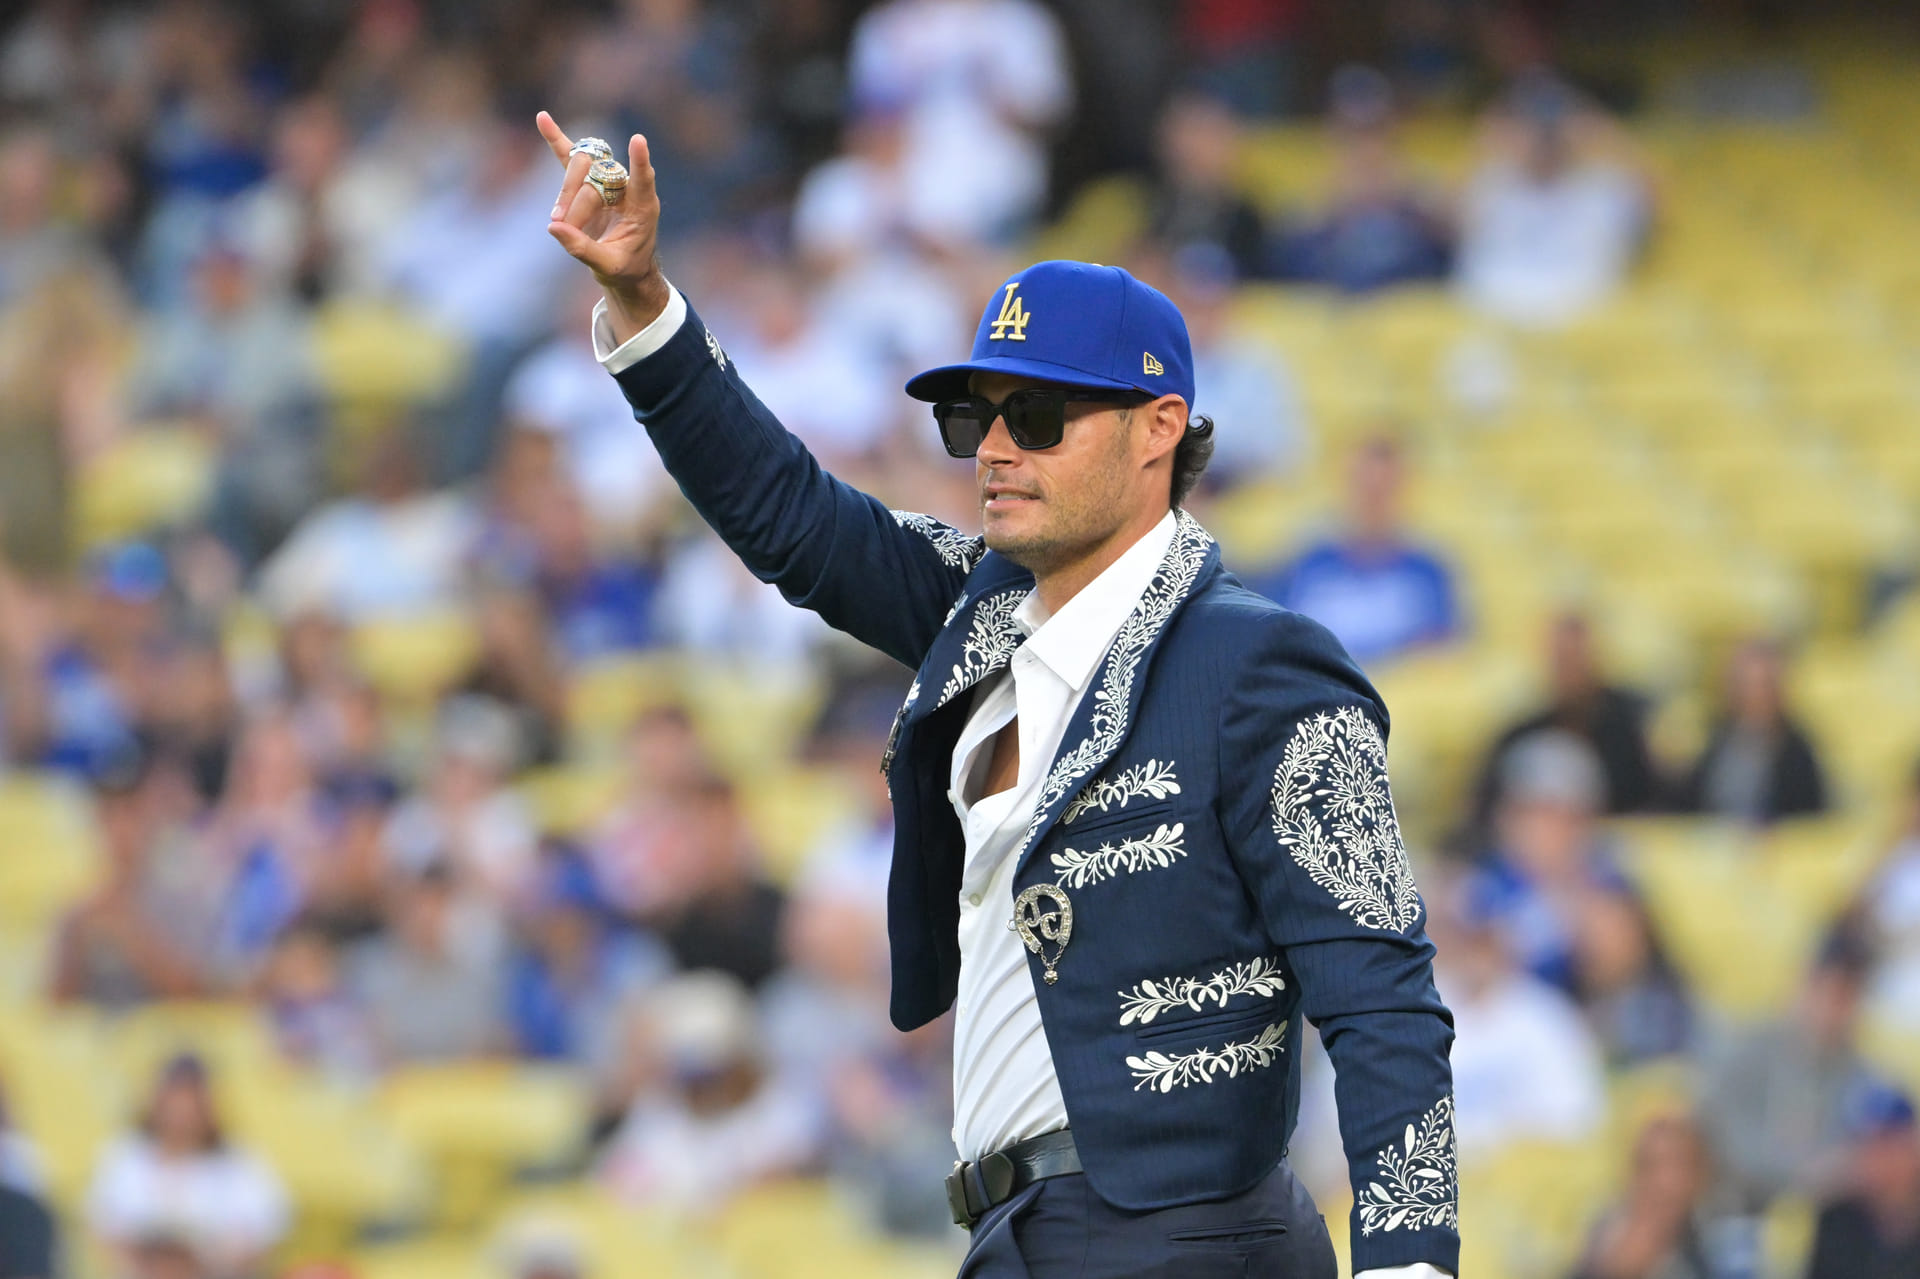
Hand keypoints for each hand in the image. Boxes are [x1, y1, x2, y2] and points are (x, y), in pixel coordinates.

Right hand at [535, 112, 670, 342]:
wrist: (624, 268)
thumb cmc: (625, 268)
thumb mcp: (608, 266)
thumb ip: (583, 248)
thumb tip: (553, 228)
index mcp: (643, 208)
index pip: (643, 180)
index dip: (639, 161)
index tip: (638, 140)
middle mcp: (626, 188)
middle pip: (598, 177)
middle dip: (576, 202)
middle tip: (560, 224)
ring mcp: (606, 181)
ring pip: (581, 168)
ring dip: (565, 192)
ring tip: (556, 220)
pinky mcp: (587, 182)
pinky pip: (571, 158)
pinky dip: (556, 140)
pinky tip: (543, 119)